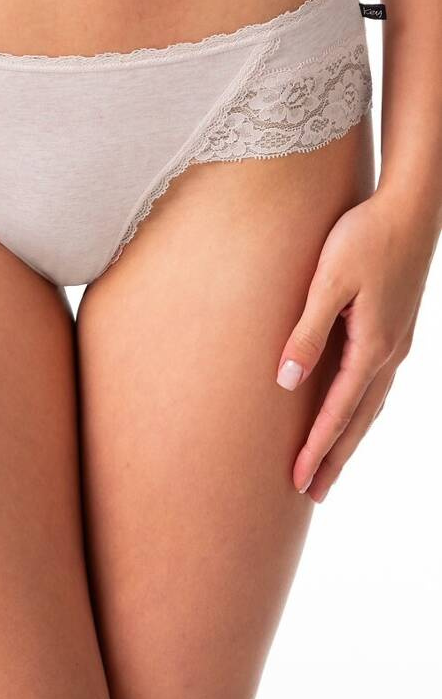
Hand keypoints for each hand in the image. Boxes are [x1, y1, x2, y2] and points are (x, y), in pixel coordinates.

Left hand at [275, 189, 437, 502]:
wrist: (411, 206)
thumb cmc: (364, 237)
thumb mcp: (328, 282)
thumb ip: (307, 331)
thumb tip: (286, 382)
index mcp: (372, 346)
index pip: (338, 411)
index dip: (316, 447)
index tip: (297, 481)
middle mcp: (389, 352)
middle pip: (359, 419)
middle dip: (335, 457)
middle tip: (314, 493)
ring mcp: (397, 342)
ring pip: (370, 403)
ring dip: (349, 437)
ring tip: (330, 464)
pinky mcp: (395, 328)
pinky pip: (375, 383)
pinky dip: (360, 408)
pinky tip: (351, 409)